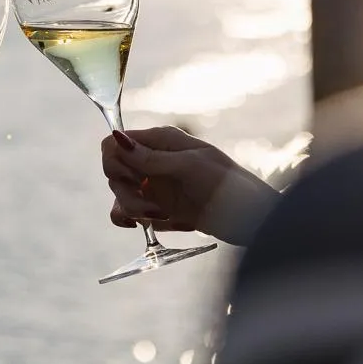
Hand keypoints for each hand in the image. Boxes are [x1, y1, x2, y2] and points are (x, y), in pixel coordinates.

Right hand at [100, 126, 276, 242]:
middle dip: (125, 187)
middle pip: (113, 170)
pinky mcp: (157, 209)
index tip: (134, 175)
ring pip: (119, 193)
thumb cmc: (226, 184)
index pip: (115, 143)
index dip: (116, 159)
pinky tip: (143, 223)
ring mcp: (154, 185)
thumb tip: (117, 140)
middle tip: (149, 197)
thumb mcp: (189, 166)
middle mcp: (153, 161)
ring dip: (131, 206)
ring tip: (158, 214)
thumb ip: (151, 158)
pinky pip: (127, 212)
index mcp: (160, 141)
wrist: (249, 217)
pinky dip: (129, 218)